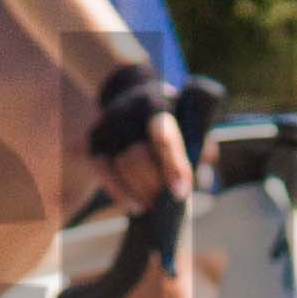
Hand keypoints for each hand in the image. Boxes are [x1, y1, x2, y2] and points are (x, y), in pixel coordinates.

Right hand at [80, 59, 193, 213]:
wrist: (128, 90)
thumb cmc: (166, 112)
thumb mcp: (185, 116)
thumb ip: (197, 143)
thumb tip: (204, 176)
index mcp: (154, 104)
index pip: (163, 137)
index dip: (173, 166)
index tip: (181, 192)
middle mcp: (127, 114)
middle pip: (138, 157)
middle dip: (154, 184)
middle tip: (166, 200)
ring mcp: (106, 127)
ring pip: (121, 167)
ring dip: (139, 191)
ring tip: (153, 205)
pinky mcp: (92, 141)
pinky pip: (103, 172)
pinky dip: (119, 192)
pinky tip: (135, 206)